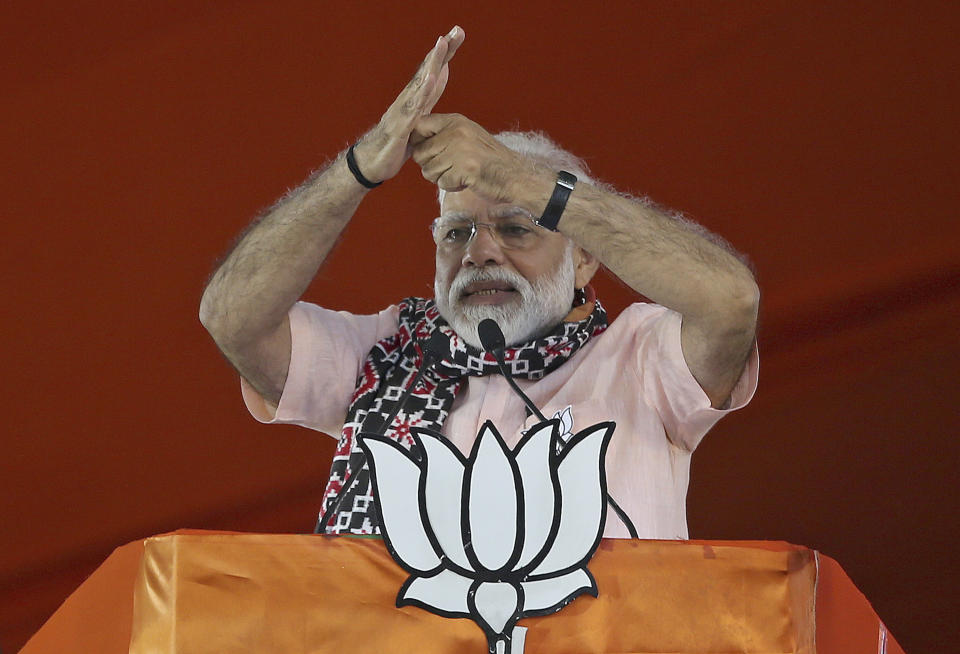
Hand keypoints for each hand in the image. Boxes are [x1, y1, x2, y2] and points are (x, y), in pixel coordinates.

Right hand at [353, 26, 464, 183]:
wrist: (372, 162)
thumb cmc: (396, 140)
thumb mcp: (419, 116)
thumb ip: (429, 95)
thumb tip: (442, 73)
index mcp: (416, 97)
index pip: (433, 70)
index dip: (446, 53)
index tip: (459, 34)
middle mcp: (408, 98)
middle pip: (428, 69)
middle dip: (442, 50)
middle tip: (457, 30)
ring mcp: (403, 110)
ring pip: (420, 82)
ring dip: (432, 63)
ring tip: (442, 44)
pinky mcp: (400, 125)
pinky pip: (413, 106)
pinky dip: (423, 92)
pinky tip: (431, 79)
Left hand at [411, 113, 549, 202]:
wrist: (515, 176)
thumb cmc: (490, 161)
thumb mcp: (467, 137)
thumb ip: (444, 136)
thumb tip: (414, 142)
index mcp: (456, 121)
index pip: (419, 126)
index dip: (418, 142)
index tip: (430, 153)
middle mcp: (456, 131)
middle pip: (420, 153)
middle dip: (430, 166)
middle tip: (450, 169)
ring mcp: (461, 149)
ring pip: (428, 171)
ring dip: (442, 178)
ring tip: (461, 175)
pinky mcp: (465, 168)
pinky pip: (442, 183)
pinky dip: (452, 187)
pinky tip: (467, 182)